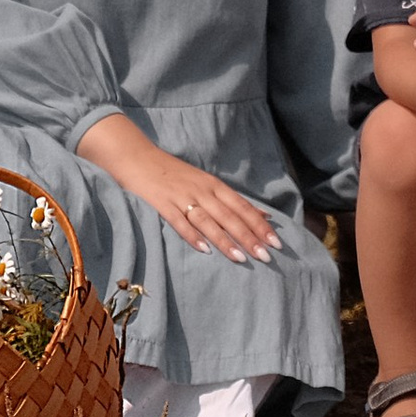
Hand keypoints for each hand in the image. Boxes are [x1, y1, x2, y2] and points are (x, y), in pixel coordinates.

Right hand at [78, 116, 280, 263]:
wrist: (139, 158)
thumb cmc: (174, 174)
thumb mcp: (205, 183)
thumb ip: (230, 200)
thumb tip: (261, 214)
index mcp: (214, 185)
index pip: (242, 207)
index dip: (259, 224)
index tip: (276, 241)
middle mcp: (203, 190)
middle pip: (230, 216)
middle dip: (250, 236)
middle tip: (267, 255)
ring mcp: (183, 197)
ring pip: (209, 221)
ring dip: (227, 241)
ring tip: (242, 258)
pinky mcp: (163, 203)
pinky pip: (180, 222)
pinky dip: (193, 236)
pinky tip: (204, 250)